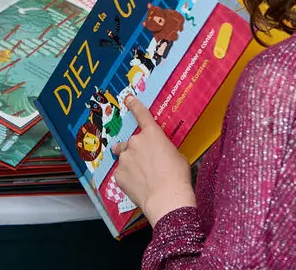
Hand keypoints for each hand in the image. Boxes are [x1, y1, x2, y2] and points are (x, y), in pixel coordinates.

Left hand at [111, 97, 194, 226]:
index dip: (134, 105)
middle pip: (130, 142)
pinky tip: (138, 186)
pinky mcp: (118, 174)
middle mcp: (135, 142)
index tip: (127, 98)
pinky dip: (127, 177)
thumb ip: (163, 149)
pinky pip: (121, 173)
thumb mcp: (176, 156)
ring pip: (123, 157)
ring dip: (129, 162)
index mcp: (152, 134)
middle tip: (145, 163)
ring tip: (141, 176)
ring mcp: (124, 158)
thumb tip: (160, 154)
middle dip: (134, 150)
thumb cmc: (177, 176)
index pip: (141, 114)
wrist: (166, 198)